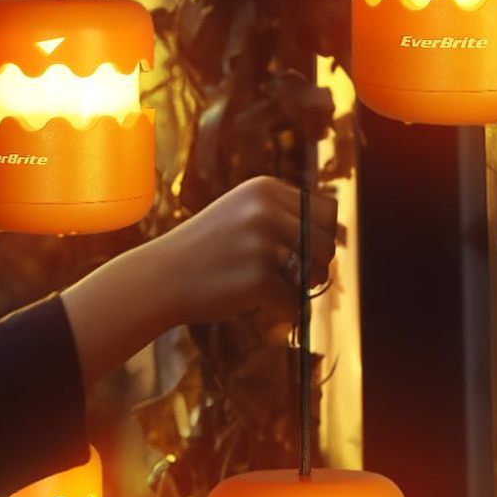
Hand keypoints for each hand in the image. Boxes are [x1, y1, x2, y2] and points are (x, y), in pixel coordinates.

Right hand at [59, 177, 338, 384]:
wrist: (158, 278)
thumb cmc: (204, 251)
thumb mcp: (241, 214)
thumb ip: (283, 216)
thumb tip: (339, 237)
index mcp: (265, 188)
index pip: (325, 210)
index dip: (319, 235)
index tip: (296, 251)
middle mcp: (267, 209)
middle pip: (328, 242)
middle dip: (315, 264)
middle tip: (286, 276)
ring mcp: (263, 243)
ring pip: (318, 272)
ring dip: (301, 287)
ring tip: (268, 287)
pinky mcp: (260, 278)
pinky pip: (296, 301)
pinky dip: (281, 309)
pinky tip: (252, 300)